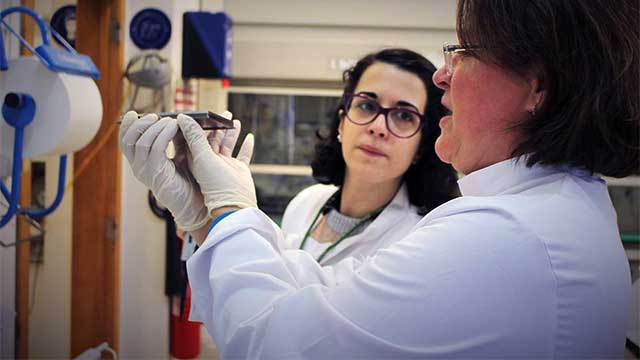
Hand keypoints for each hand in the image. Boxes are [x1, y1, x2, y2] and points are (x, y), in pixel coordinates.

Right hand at [119, 111, 208, 230]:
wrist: (197, 204)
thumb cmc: (192, 180)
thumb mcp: (182, 155)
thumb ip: (176, 139)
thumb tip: (178, 119)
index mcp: (142, 163)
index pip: (125, 142)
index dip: (126, 126)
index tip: (134, 113)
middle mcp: (140, 168)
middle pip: (128, 140)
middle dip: (141, 124)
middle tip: (156, 116)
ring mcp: (146, 172)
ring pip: (141, 142)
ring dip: (156, 127)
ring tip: (170, 121)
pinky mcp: (157, 174)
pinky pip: (155, 148)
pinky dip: (164, 134)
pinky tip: (174, 127)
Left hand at [177, 112, 255, 214]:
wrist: (234, 207)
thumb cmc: (215, 186)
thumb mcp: (202, 157)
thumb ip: (194, 137)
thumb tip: (182, 116)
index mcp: (198, 160)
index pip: (195, 138)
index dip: (197, 125)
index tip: (200, 112)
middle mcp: (211, 163)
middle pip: (213, 140)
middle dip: (218, 126)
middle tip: (222, 113)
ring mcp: (226, 167)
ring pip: (228, 145)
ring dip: (231, 133)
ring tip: (235, 120)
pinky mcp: (239, 172)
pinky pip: (243, 156)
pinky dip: (246, 147)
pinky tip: (250, 137)